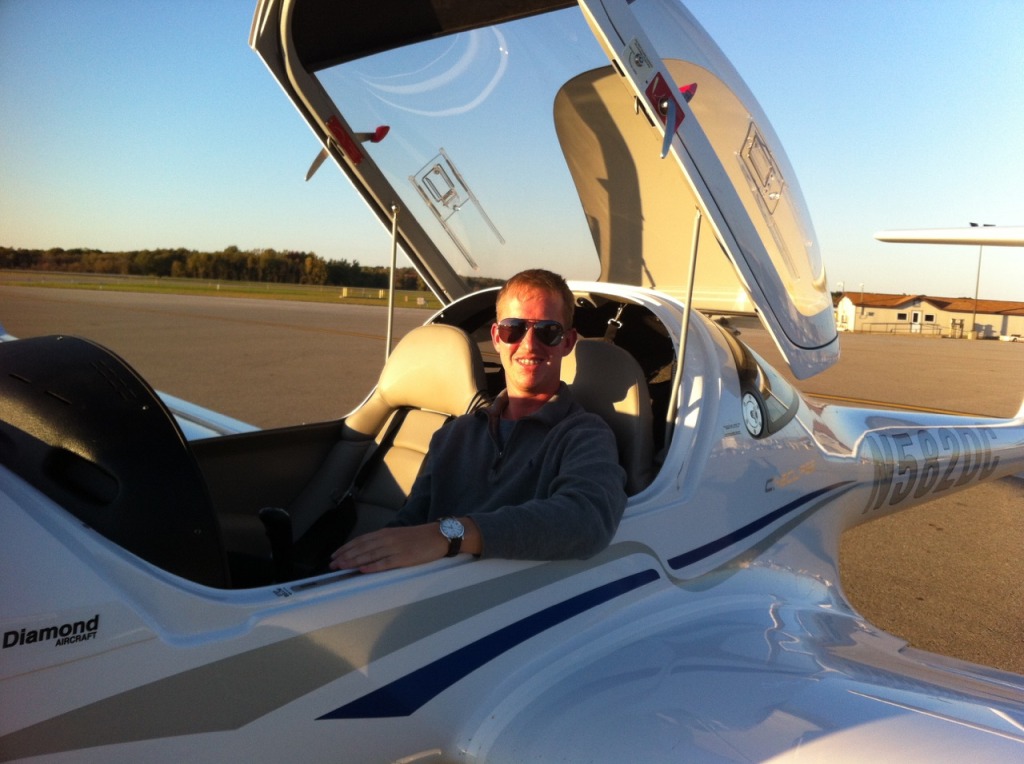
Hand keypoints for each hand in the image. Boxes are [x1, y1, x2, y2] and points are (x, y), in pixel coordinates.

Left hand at [329, 524, 447, 572]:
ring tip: (341, 567)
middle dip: (345, 556)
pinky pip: (385, 563)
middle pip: (362, 548)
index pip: (361, 540)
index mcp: (385, 533)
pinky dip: (372, 566)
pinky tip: (362, 570)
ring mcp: (395, 548)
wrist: (438, 536)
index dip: (346, 548)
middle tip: (332, 564)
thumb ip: (384, 541)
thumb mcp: (398, 535)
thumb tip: (368, 550)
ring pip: (370, 555)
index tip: (335, 555)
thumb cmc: (419, 537)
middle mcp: (387, 539)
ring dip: (354, 561)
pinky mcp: (403, 558)